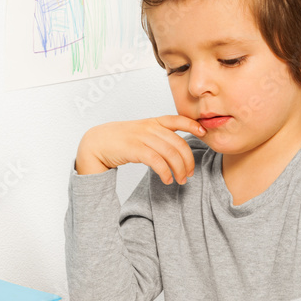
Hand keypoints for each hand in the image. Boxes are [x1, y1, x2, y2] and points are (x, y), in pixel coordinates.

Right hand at [75, 115, 205, 184]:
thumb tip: (175, 148)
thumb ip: (157, 136)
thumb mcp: (141, 132)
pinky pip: (157, 161)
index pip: (177, 119)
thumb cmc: (120, 140)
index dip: (192, 125)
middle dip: (188, 160)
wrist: (96, 142)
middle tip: (190, 173)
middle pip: (178, 143)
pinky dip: (165, 172)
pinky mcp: (135, 149)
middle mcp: (149, 128)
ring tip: (181, 180)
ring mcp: (142, 137)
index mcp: (153, 122)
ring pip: (170, 154)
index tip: (203, 132)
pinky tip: (167, 180)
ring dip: (179, 169)